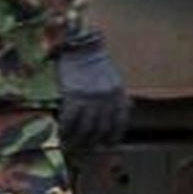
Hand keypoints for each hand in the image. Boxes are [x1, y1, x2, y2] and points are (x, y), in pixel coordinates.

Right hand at [56, 29, 129, 149]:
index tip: (106, 145)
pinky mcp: (74, 95)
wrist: (81, 45)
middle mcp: (107, 99)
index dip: (113, 137)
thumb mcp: (115, 77)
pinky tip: (63, 135)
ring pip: (86, 129)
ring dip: (79, 141)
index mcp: (119, 94)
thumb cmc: (97, 61)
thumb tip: (129, 108)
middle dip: (93, 142)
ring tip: (73, 146)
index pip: (120, 123)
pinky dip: (66, 130)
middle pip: (102, 129)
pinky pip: (70, 120)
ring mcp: (91, 98)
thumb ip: (120, 94)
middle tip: (85, 149)